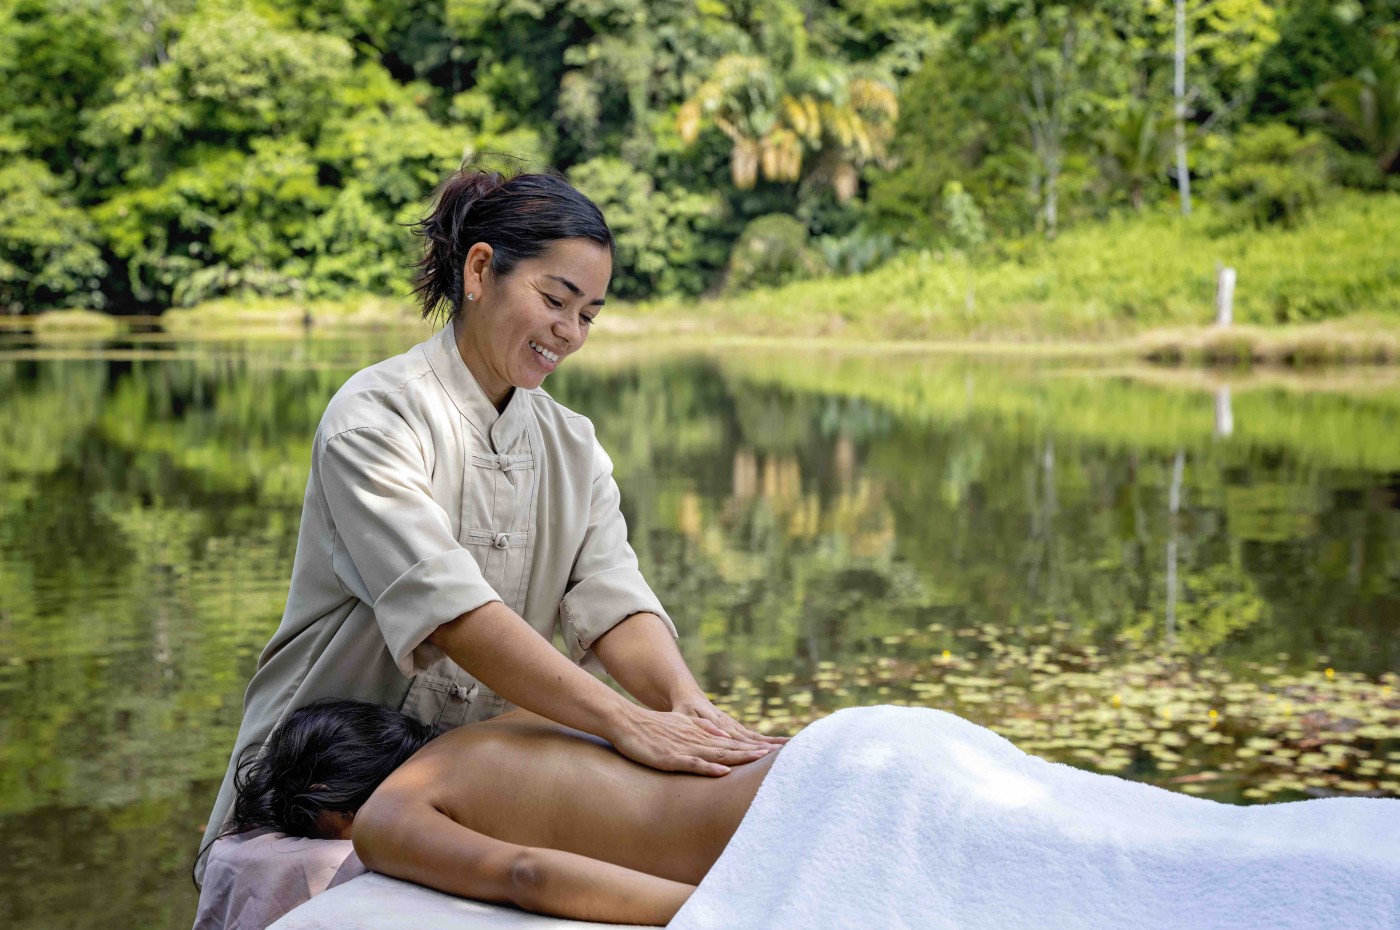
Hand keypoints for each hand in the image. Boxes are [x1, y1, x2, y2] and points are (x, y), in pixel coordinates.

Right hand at [608, 705, 773, 776]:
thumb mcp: (681, 725)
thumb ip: (702, 729)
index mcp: (701, 734)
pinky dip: (710, 767)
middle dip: (755, 753)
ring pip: (718, 754)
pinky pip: (694, 763)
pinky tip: (724, 770)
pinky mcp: (671, 758)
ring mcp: (685, 749)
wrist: (626, 722)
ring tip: (762, 760)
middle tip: (779, 756)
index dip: (753, 747)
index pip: (732, 742)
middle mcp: (697, 740)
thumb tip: (725, 735)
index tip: (773, 751)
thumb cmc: (652, 727)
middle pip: (731, 748)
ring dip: (740, 757)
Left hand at [672, 694, 790, 746]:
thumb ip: (700, 725)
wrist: (688, 695)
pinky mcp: (735, 726)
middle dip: (771, 744)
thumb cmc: (683, 707)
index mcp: (719, 723)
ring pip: (755, 736)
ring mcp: (734, 725)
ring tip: (791, 746)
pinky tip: (777, 745)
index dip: (755, 747)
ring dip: (772, 741)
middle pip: (753, 738)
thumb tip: (724, 735)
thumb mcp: (685, 716)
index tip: (771, 752)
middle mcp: (730, 724)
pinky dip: (765, 740)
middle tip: (790, 750)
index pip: (740, 739)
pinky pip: (752, 735)